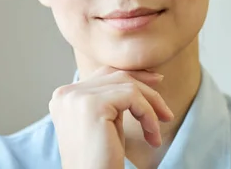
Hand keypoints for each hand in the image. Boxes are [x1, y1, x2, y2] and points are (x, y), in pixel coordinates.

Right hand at [49, 67, 174, 168]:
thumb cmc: (101, 158)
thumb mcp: (109, 121)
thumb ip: (116, 96)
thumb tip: (148, 75)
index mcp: (65, 96)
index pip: (105, 74)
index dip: (134, 76)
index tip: (157, 82)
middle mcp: (66, 93)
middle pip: (116, 76)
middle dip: (146, 89)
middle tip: (165, 110)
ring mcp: (77, 97)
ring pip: (127, 85)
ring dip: (150, 106)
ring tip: (157, 130)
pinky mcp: (92, 105)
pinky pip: (132, 97)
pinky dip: (148, 115)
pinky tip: (152, 136)